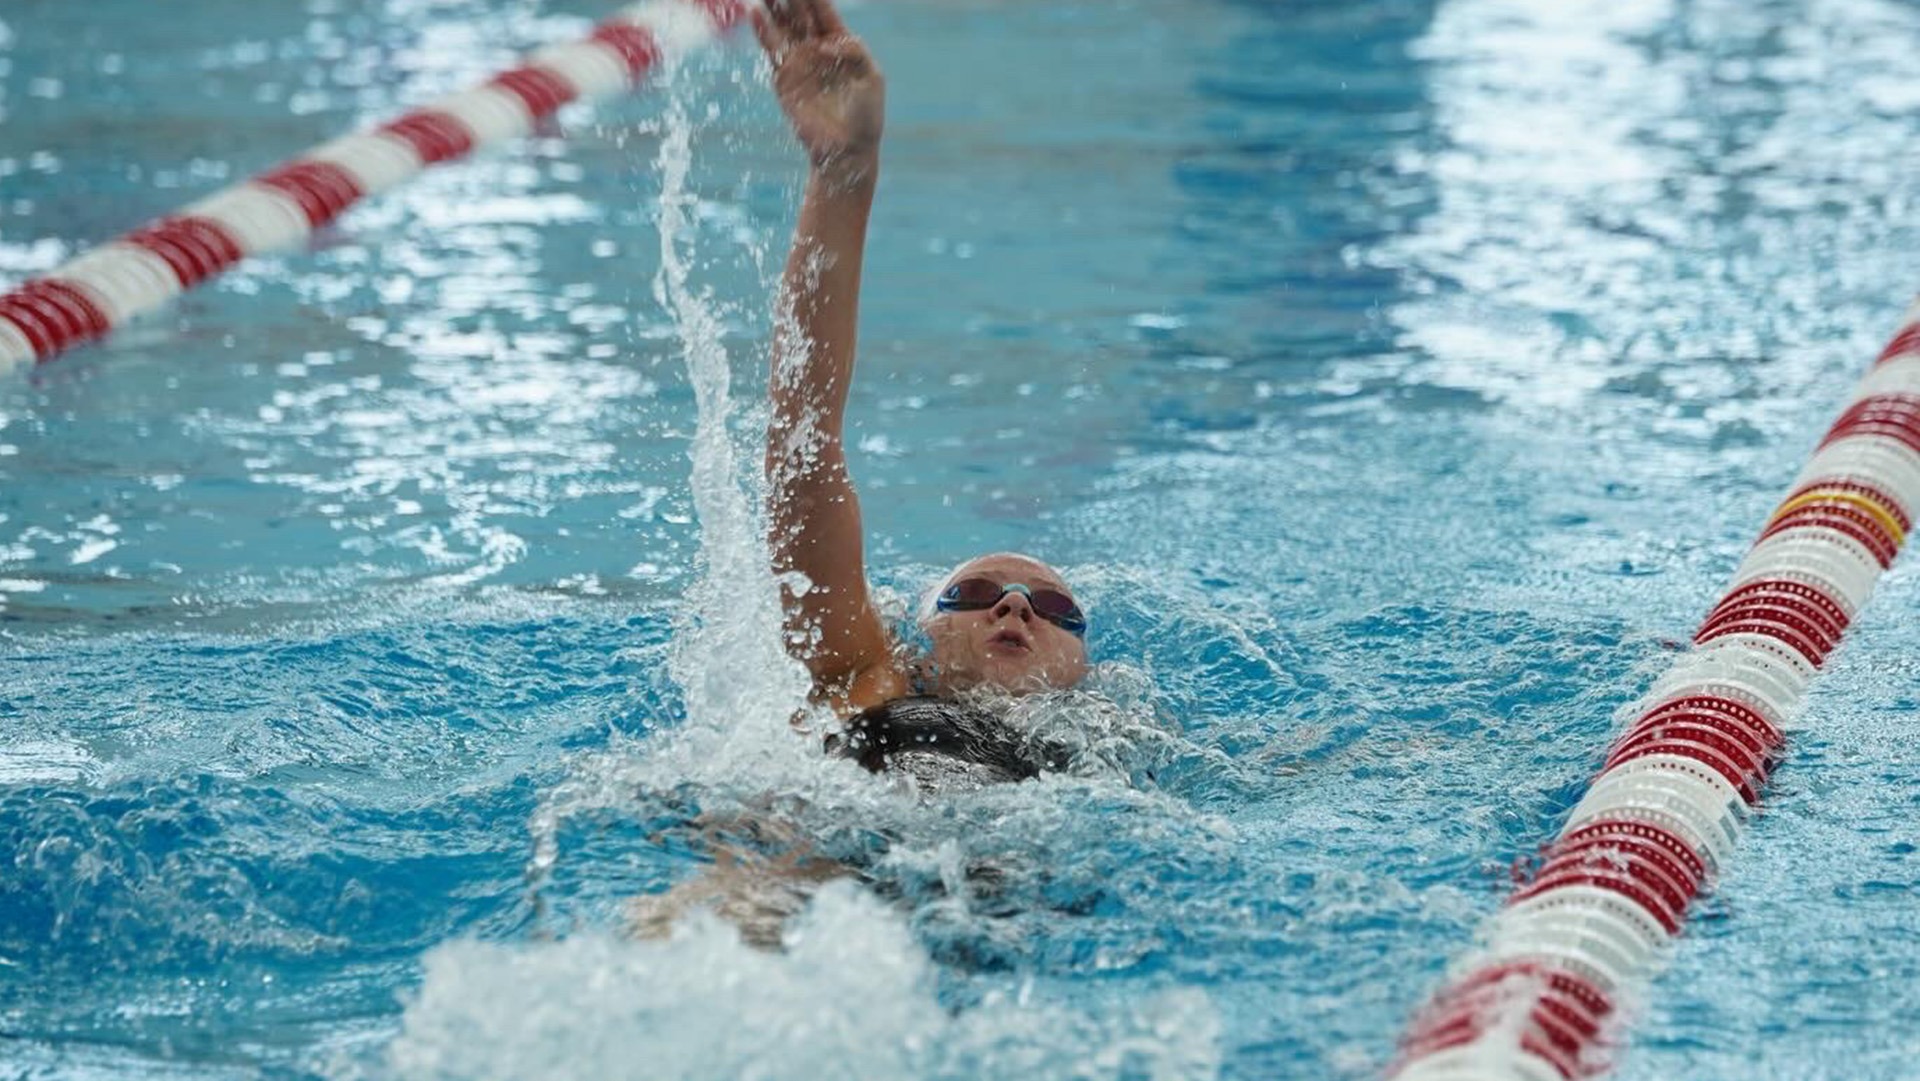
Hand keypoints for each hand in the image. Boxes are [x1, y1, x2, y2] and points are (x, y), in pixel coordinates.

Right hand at [753, 0, 884, 186]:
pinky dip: (763, 31)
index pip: (823, 10)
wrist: (846, 150)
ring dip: (773, 6)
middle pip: (799, 12)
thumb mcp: (871, 79)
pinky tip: (755, 13)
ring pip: (783, 25)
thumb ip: (853, 53)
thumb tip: (824, 43)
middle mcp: (817, 48)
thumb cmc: (865, 116)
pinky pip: (772, 49)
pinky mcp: (784, 78)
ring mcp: (799, 61)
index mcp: (841, 43)